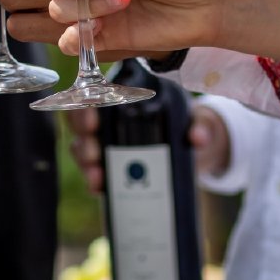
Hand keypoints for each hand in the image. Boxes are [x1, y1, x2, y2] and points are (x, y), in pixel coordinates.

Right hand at [66, 102, 231, 193]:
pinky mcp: (112, 168)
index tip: (93, 120)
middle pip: (80, 122)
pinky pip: (94, 172)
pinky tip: (97, 186)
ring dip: (84, 160)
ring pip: (81, 147)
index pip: (93, 93)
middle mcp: (108, 118)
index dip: (85, 105)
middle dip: (82, 137)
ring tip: (96, 173)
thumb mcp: (196, 119)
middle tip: (93, 153)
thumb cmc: (188, 124)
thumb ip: (199, 125)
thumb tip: (197, 137)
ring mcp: (106, 143)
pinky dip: (92, 180)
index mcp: (123, 97)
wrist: (195, 150)